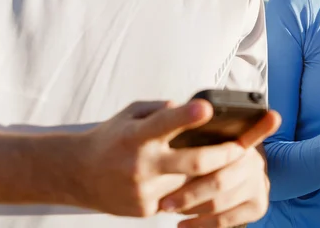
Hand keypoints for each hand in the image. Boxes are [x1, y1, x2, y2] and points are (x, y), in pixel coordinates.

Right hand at [77, 99, 278, 217]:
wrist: (77, 174)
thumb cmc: (112, 138)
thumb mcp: (132, 114)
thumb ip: (161, 110)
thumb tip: (191, 109)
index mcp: (136, 135)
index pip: (164, 122)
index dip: (186, 116)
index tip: (207, 108)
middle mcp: (140, 164)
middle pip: (193, 162)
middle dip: (224, 155)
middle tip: (243, 148)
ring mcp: (142, 191)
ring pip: (191, 183)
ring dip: (207, 175)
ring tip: (221, 164)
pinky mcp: (144, 210)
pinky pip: (178, 199)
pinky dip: (187, 189)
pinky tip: (189, 182)